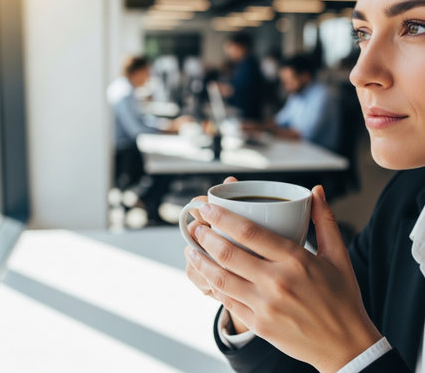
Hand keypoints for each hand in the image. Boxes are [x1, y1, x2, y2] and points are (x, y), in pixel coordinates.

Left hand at [185, 186, 381, 372]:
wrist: (347, 347)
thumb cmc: (342, 297)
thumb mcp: (338, 256)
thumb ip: (324, 220)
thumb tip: (316, 190)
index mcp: (296, 260)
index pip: (249, 231)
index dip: (222, 217)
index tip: (207, 208)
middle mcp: (277, 282)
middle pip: (229, 253)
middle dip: (205, 236)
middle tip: (194, 226)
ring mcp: (266, 306)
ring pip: (222, 279)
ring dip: (201, 261)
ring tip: (190, 250)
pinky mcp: (260, 325)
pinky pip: (228, 302)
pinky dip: (214, 286)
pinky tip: (207, 275)